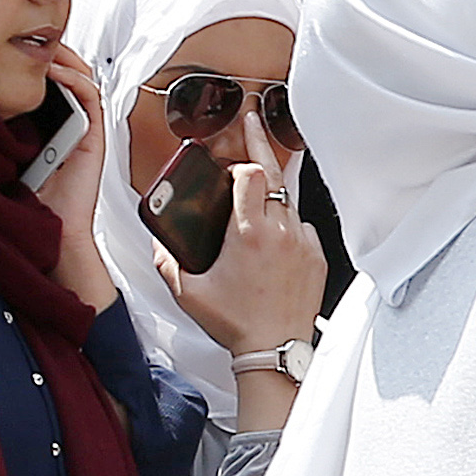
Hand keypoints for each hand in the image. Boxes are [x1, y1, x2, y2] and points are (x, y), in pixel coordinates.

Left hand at [35, 43, 122, 315]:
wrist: (50, 232)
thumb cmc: (25, 199)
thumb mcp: (1, 155)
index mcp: (47, 126)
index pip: (47, 82)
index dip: (37, 60)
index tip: (11, 43)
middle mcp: (68, 124)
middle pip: (67, 75)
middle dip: (53, 51)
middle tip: (33, 36)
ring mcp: (84, 129)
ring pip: (82, 79)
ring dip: (66, 60)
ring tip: (45, 47)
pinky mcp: (94, 137)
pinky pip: (91, 98)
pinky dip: (76, 80)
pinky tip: (56, 71)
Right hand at [165, 153, 326, 428]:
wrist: (276, 349)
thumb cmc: (236, 324)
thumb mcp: (189, 293)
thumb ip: (167, 263)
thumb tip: (157, 245)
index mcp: (249, 234)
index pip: (251, 175)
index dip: (239, 165)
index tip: (230, 168)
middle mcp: (281, 233)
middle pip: (274, 177)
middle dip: (260, 149)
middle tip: (251, 126)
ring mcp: (303, 244)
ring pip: (289, 203)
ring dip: (272, 198)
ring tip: (257, 199)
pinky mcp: (317, 257)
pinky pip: (303, 228)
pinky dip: (289, 226)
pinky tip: (274, 240)